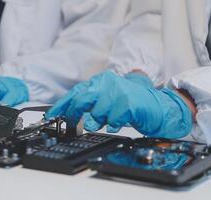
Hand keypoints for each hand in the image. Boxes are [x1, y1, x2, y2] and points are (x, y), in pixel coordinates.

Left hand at [46, 71, 192, 138]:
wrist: (158, 107)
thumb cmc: (131, 104)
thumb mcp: (107, 100)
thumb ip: (90, 104)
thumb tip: (69, 113)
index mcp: (101, 81)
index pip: (76, 91)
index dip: (62, 104)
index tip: (52, 115)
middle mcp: (108, 83)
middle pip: (83, 100)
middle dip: (76, 115)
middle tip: (73, 125)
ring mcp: (118, 92)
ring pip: (97, 113)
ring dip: (101, 121)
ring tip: (110, 119)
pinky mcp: (127, 104)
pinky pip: (111, 121)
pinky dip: (113, 124)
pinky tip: (120, 121)